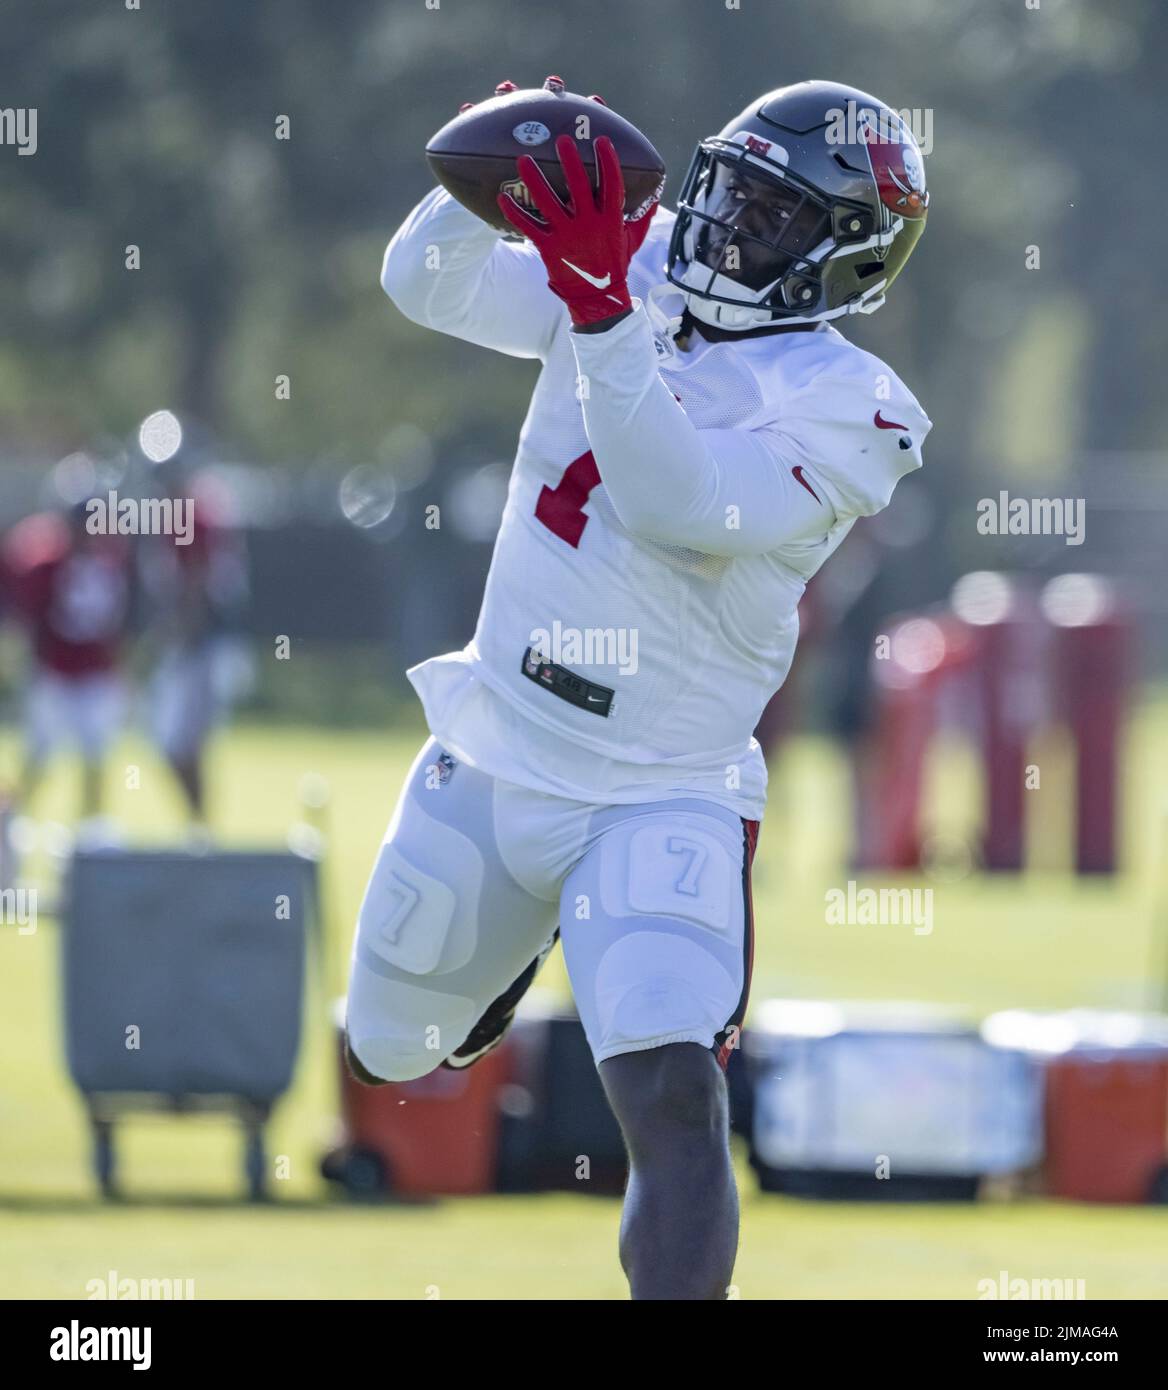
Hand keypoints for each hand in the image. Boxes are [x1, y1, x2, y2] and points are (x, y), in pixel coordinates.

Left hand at [496, 134, 656, 326]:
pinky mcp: (549, 247)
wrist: (598, 297)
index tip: (601, 140)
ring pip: (548, 202)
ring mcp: (567, 234)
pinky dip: (514, 212)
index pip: (612, 184)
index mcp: (610, 219)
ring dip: (534, 179)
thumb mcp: (634, 238)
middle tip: (562, 140)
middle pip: (578, 186)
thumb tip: (655, 191)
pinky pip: (528, 227)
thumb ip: (643, 214)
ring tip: (523, 158)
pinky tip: (501, 196)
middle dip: (570, 161)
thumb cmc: (615, 264)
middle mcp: (588, 224)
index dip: (608, 161)